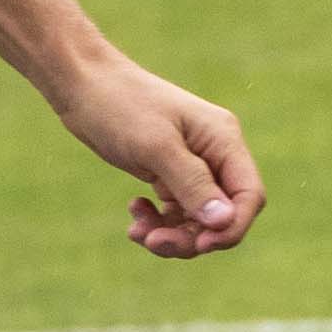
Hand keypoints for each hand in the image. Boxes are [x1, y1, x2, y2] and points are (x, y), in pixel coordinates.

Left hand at [52, 49, 266, 259]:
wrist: (83, 85)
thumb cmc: (120, 105)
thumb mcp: (156, 147)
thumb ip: (192, 184)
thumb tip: (224, 221)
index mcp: (222, 140)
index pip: (248, 195)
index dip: (231, 227)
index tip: (200, 245)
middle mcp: (213, 154)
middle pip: (221, 215)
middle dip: (193, 237)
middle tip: (155, 242)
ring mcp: (191, 164)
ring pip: (196, 219)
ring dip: (171, 234)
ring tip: (137, 232)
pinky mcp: (167, 172)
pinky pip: (174, 211)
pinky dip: (157, 221)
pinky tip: (134, 211)